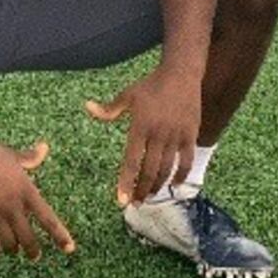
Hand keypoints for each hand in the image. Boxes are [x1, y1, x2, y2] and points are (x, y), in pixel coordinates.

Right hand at [0, 135, 74, 260]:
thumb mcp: (13, 156)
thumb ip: (30, 158)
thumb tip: (44, 147)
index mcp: (27, 191)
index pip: (48, 219)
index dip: (60, 236)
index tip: (69, 249)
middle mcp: (14, 206)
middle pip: (29, 239)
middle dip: (33, 251)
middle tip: (34, 256)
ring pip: (10, 244)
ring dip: (13, 250)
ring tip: (13, 250)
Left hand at [84, 67, 200, 205]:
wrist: (180, 74)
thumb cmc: (151, 85)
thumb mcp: (128, 95)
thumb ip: (109, 109)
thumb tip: (87, 107)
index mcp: (140, 126)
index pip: (131, 161)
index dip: (126, 182)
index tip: (121, 200)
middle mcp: (158, 134)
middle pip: (149, 171)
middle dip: (141, 190)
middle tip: (135, 203)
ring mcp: (175, 136)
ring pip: (166, 169)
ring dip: (157, 186)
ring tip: (149, 195)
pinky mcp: (190, 135)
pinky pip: (186, 162)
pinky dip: (180, 176)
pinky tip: (174, 185)